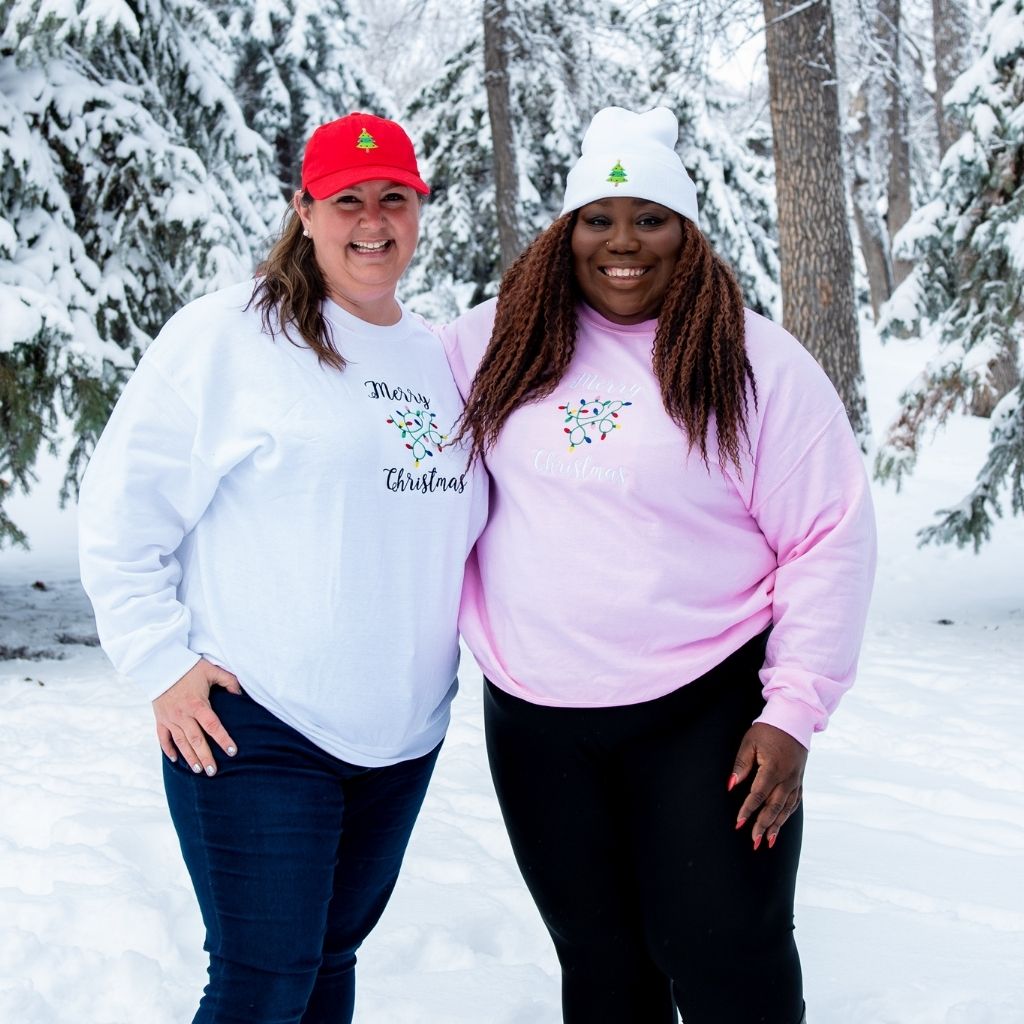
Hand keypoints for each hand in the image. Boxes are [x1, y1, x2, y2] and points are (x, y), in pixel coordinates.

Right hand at [153, 659, 241, 775]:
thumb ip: (229, 681)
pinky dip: (168, 749)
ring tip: (198, 770)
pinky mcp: (160, 718)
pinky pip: (163, 738)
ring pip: (181, 742)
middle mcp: (183, 715)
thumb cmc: (189, 667)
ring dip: (189, 757)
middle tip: (213, 772)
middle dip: (205, 757)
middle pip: (196, 740)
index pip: (213, 726)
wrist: (160, 664)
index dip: (223, 739)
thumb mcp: (212, 670)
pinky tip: (175, 760)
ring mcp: (170, 718)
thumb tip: (240, 694)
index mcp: (197, 704)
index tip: (232, 751)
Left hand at [728, 723, 807, 849]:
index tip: (739, 824)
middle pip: (774, 807)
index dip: (748, 810)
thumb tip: (731, 785)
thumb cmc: (768, 730)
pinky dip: (787, 815)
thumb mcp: (750, 742)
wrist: (794, 719)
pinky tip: (780, 824)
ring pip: (786, 808)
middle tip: (753, 841)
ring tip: (767, 841)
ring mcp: (796, 780)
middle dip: (763, 825)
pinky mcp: (799, 779)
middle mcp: (787, 778)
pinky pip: (794, 802)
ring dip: (777, 825)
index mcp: (773, 769)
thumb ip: (741, 764)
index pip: (758, 795)